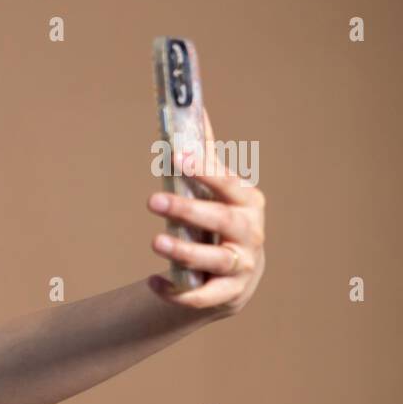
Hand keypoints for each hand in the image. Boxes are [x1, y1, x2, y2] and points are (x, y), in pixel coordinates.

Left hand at [146, 108, 265, 316]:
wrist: (237, 276)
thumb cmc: (221, 222)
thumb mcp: (218, 191)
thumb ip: (205, 156)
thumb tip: (194, 108)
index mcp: (247, 201)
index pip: (227, 183)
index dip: (205, 170)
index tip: (179, 155)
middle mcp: (250, 232)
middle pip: (221, 220)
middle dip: (188, 210)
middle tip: (153, 200)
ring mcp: (242, 265)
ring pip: (213, 260)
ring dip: (183, 251)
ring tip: (155, 242)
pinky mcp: (228, 293)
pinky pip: (201, 296)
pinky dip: (177, 291)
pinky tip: (154, 282)